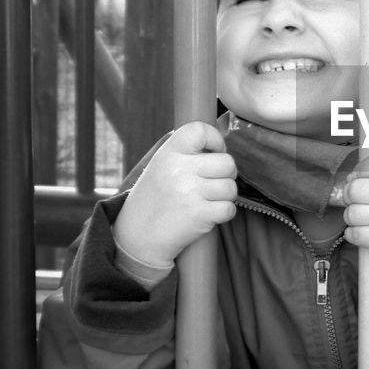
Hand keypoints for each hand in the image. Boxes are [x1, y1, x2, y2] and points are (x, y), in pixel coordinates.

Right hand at [113, 121, 237, 270]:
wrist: (137, 238)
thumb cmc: (154, 200)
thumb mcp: (160, 167)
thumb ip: (185, 154)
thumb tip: (220, 147)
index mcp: (168, 154)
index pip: (200, 130)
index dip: (215, 139)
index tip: (214, 152)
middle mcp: (179, 170)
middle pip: (227, 162)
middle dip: (226, 174)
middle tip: (213, 182)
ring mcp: (190, 193)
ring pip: (231, 187)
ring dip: (225, 196)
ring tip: (208, 199)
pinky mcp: (199, 215)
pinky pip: (229, 208)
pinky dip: (224, 213)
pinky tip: (209, 214)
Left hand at [342, 150, 368, 295]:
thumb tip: (350, 180)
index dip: (363, 169)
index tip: (361, 179)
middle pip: (357, 188)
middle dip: (349, 197)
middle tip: (357, 204)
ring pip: (352, 212)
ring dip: (352, 219)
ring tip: (365, 222)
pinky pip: (354, 232)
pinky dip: (353, 235)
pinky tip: (365, 235)